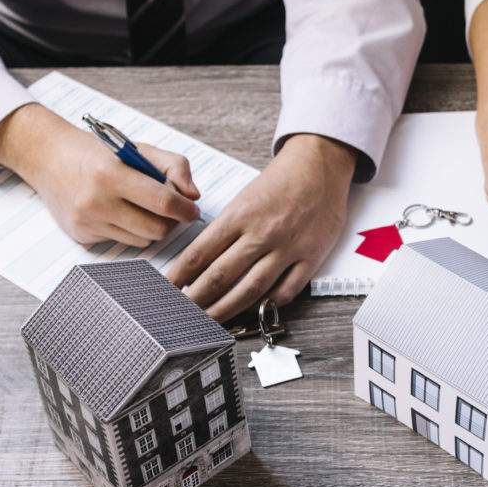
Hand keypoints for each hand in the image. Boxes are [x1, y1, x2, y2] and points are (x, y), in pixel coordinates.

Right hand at [0, 103, 200, 246]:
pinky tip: (119, 211)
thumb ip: (175, 166)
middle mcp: (96, 201)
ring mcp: (87, 222)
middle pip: (157, 229)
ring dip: (152, 226)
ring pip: (142, 240)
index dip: (186, 210)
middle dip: (171, 221)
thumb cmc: (99, 153)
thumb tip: (193, 196)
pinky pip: (122, 241)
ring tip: (143, 207)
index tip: (193, 210)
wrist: (50, 158)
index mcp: (111, 174)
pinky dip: (129, 230)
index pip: (164, 203)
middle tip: (171, 209)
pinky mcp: (81, 235)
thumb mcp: (138, 149)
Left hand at [167, 134, 355, 321]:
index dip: (179, 276)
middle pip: (221, 276)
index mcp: (240, 214)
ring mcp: (289, 247)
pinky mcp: (311, 257)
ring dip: (226, 309)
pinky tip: (251, 308)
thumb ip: (225, 230)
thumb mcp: (244, 197)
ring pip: (251, 289)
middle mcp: (263, 232)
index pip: (200, 253)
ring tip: (210, 320)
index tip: (167, 290)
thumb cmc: (281, 181)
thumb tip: (201, 262)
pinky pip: (285, 291)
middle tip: (183, 313)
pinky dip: (265, 304)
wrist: (320, 165)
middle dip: (197, 299)